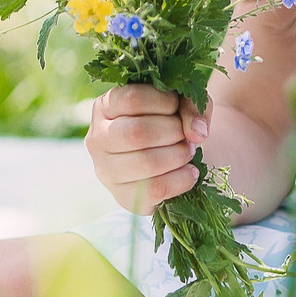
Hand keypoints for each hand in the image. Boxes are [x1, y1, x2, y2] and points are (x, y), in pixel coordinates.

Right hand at [86, 84, 209, 213]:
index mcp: (105, 106)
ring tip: (188, 152)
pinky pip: (155, 189)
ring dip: (178, 155)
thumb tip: (197, 132)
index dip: (164, 102)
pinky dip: (182, 180)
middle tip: (185, 134)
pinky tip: (190, 172)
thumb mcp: (180, 102)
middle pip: (137, 132)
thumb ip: (191, 105)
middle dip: (174, 131)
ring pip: (146, 162)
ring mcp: (107, 170)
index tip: (176, 107)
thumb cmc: (168, 121)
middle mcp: (98, 138)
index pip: (132, 99)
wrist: (166, 159)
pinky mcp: (123, 197)